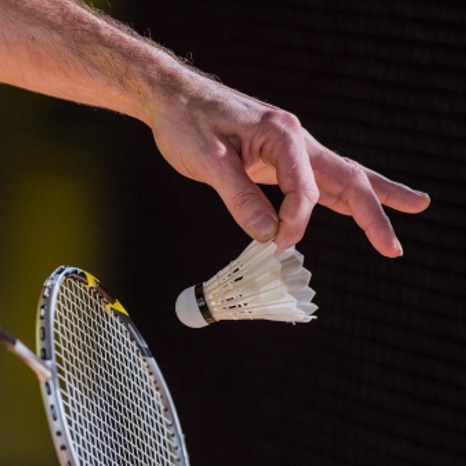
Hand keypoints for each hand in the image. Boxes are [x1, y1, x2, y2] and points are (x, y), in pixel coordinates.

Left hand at [148, 73, 429, 255]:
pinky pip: (316, 179)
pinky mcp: (277, 157)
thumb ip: (239, 198)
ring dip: (371, 198)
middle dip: (375, 211)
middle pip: (347, 177)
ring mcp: (289, 148)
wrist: (174, 98)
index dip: (294, 223)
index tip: (276, 245)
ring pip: (339, 175)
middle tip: (394, 246)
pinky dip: (338, 196)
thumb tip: (267, 234)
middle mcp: (295, 139)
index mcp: (282, 135)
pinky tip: (354, 208)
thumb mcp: (209, 162)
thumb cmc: (188, 123)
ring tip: (412, 208)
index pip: (305, 189)